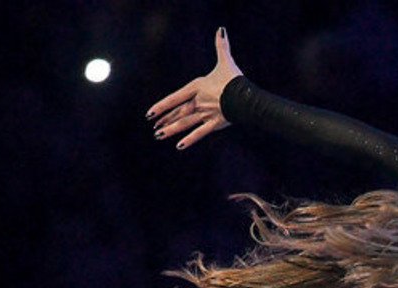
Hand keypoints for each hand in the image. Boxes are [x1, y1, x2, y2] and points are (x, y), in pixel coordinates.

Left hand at [148, 27, 241, 149]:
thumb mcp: (226, 61)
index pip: (175, 98)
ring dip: (172, 130)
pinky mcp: (215, 124)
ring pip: (185, 123)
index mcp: (198, 87)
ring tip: (159, 135)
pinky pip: (200, 133)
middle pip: (179, 112)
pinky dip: (189, 140)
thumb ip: (221, 46)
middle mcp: (199, 102)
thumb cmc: (235, 79)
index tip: (150, 113)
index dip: (162, 106)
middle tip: (154, 127)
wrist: (247, 97)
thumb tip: (221, 30)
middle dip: (166, 120)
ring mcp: (206, 114)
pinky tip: (179, 146)